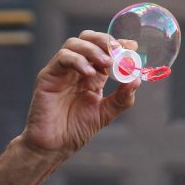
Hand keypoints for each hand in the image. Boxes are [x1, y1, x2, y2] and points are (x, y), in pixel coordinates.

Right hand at [21, 30, 140, 156]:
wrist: (54, 146)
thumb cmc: (76, 130)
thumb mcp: (105, 113)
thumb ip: (121, 98)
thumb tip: (136, 80)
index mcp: (92, 75)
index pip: (104, 50)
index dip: (118, 44)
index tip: (132, 46)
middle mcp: (76, 69)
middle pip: (88, 38)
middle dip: (105, 41)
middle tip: (118, 51)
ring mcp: (62, 70)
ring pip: (75, 43)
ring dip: (93, 49)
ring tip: (106, 63)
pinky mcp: (48, 75)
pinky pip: (63, 58)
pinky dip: (78, 60)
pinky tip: (89, 73)